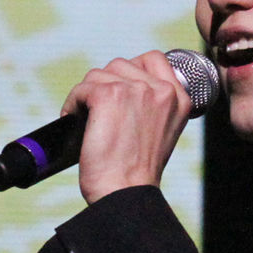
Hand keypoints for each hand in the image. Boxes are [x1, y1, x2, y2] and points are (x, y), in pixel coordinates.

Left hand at [61, 51, 191, 202]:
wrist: (126, 193)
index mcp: (179, 99)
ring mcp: (136, 90)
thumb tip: (123, 84)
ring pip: (99, 74)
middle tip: (100, 113)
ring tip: (88, 119)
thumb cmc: (138, 172)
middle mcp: (161, 91)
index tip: (120, 94)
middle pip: (121, 65)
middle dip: (106, 86)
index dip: (131, 72)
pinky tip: (76, 120)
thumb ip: (153, 105)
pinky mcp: (109, 95)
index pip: (154, 59)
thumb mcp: (161, 132)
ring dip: (88, 95)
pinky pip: (82, 87)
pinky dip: (73, 104)